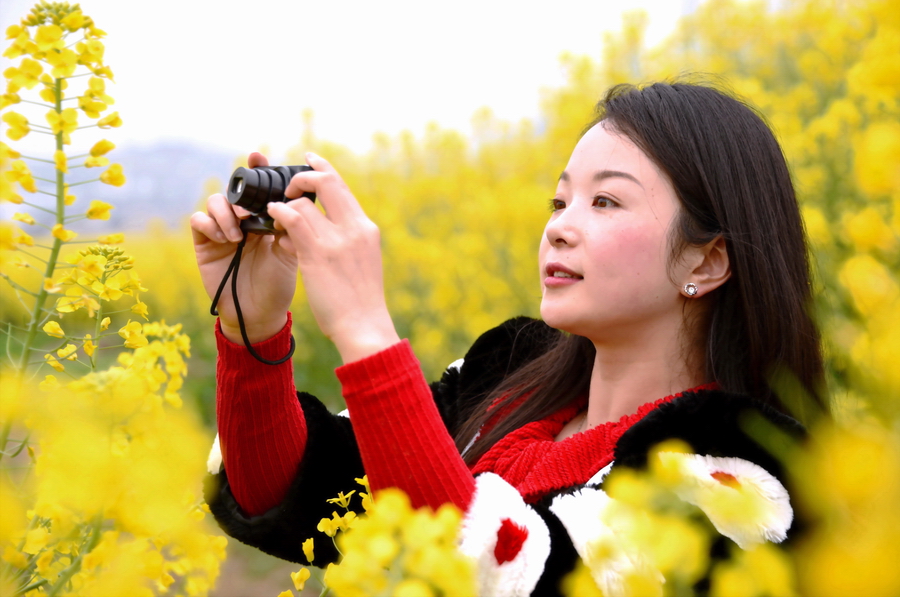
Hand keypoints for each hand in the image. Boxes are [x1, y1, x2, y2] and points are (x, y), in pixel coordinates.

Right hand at [190, 152, 295, 343]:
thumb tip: (290, 209)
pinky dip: (210, 224)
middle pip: (233, 189)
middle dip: (239, 191)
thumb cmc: (277, 285)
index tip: (258, 157)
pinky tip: (225, 239)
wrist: (259, 314)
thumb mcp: (290, 256)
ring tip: (239, 234)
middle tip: (248, 209)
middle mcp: (243, 220)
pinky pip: (199, 221)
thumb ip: (291, 231)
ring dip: (225, 212)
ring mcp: (222, 230)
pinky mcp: (205, 244)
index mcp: (265, 218)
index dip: (257, 169)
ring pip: (215, 201)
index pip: (260, 187)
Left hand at [266, 152, 399, 362]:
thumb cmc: (360, 300)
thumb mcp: (361, 261)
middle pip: (326, 181)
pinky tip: (271, 218)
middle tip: (288, 185)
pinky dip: (278, 213)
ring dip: (284, 202)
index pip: (343, 187)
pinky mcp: (317, 253)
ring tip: (274, 212)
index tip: (310, 159)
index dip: (323, 168)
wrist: (364, 325)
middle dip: (303, 176)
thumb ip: (345, 240)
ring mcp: (336, 239)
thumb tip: (322, 229)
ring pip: (303, 201)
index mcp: (365, 228)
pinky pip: (292, 219)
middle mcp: (354, 227)